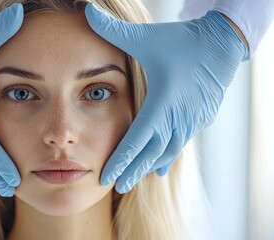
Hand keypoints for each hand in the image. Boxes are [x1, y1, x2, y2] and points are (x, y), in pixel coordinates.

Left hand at [85, 3, 246, 192]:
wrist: (222, 44)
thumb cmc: (181, 41)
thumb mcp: (146, 37)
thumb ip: (113, 30)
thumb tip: (87, 11)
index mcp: (161, 103)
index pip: (136, 140)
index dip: (120, 161)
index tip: (106, 178)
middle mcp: (177, 117)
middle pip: (151, 153)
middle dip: (133, 171)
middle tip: (116, 187)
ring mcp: (191, 121)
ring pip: (168, 151)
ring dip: (149, 166)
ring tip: (134, 180)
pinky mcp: (200, 119)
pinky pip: (180, 144)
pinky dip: (167, 156)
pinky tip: (160, 168)